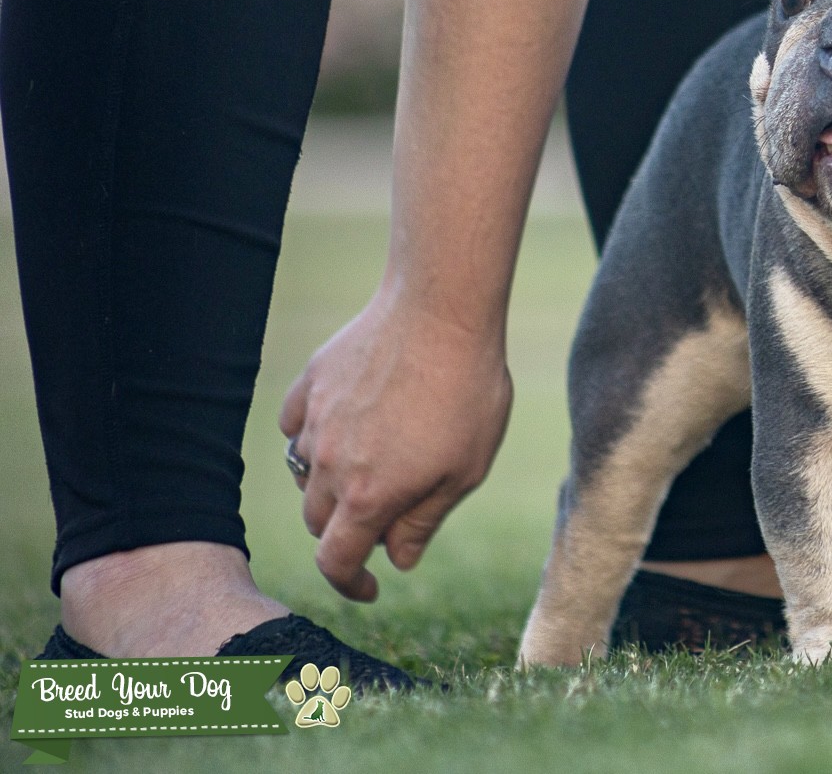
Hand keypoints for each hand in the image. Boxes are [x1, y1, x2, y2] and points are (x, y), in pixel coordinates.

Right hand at [279, 293, 512, 600]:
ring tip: (373, 462)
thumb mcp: (466, 469)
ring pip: (302, 472)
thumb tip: (397, 559)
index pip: (335, 561)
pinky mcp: (312, 382)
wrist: (441, 312)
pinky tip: (342, 425)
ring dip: (329, 482)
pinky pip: (295, 423)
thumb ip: (425, 520)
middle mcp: (330, 464)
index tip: (368, 586)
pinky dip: (311, 435)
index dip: (349, 584)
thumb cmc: (468, 392)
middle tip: (385, 514)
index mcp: (369, 496)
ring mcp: (316, 421)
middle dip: (345, 529)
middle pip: (317, 519)